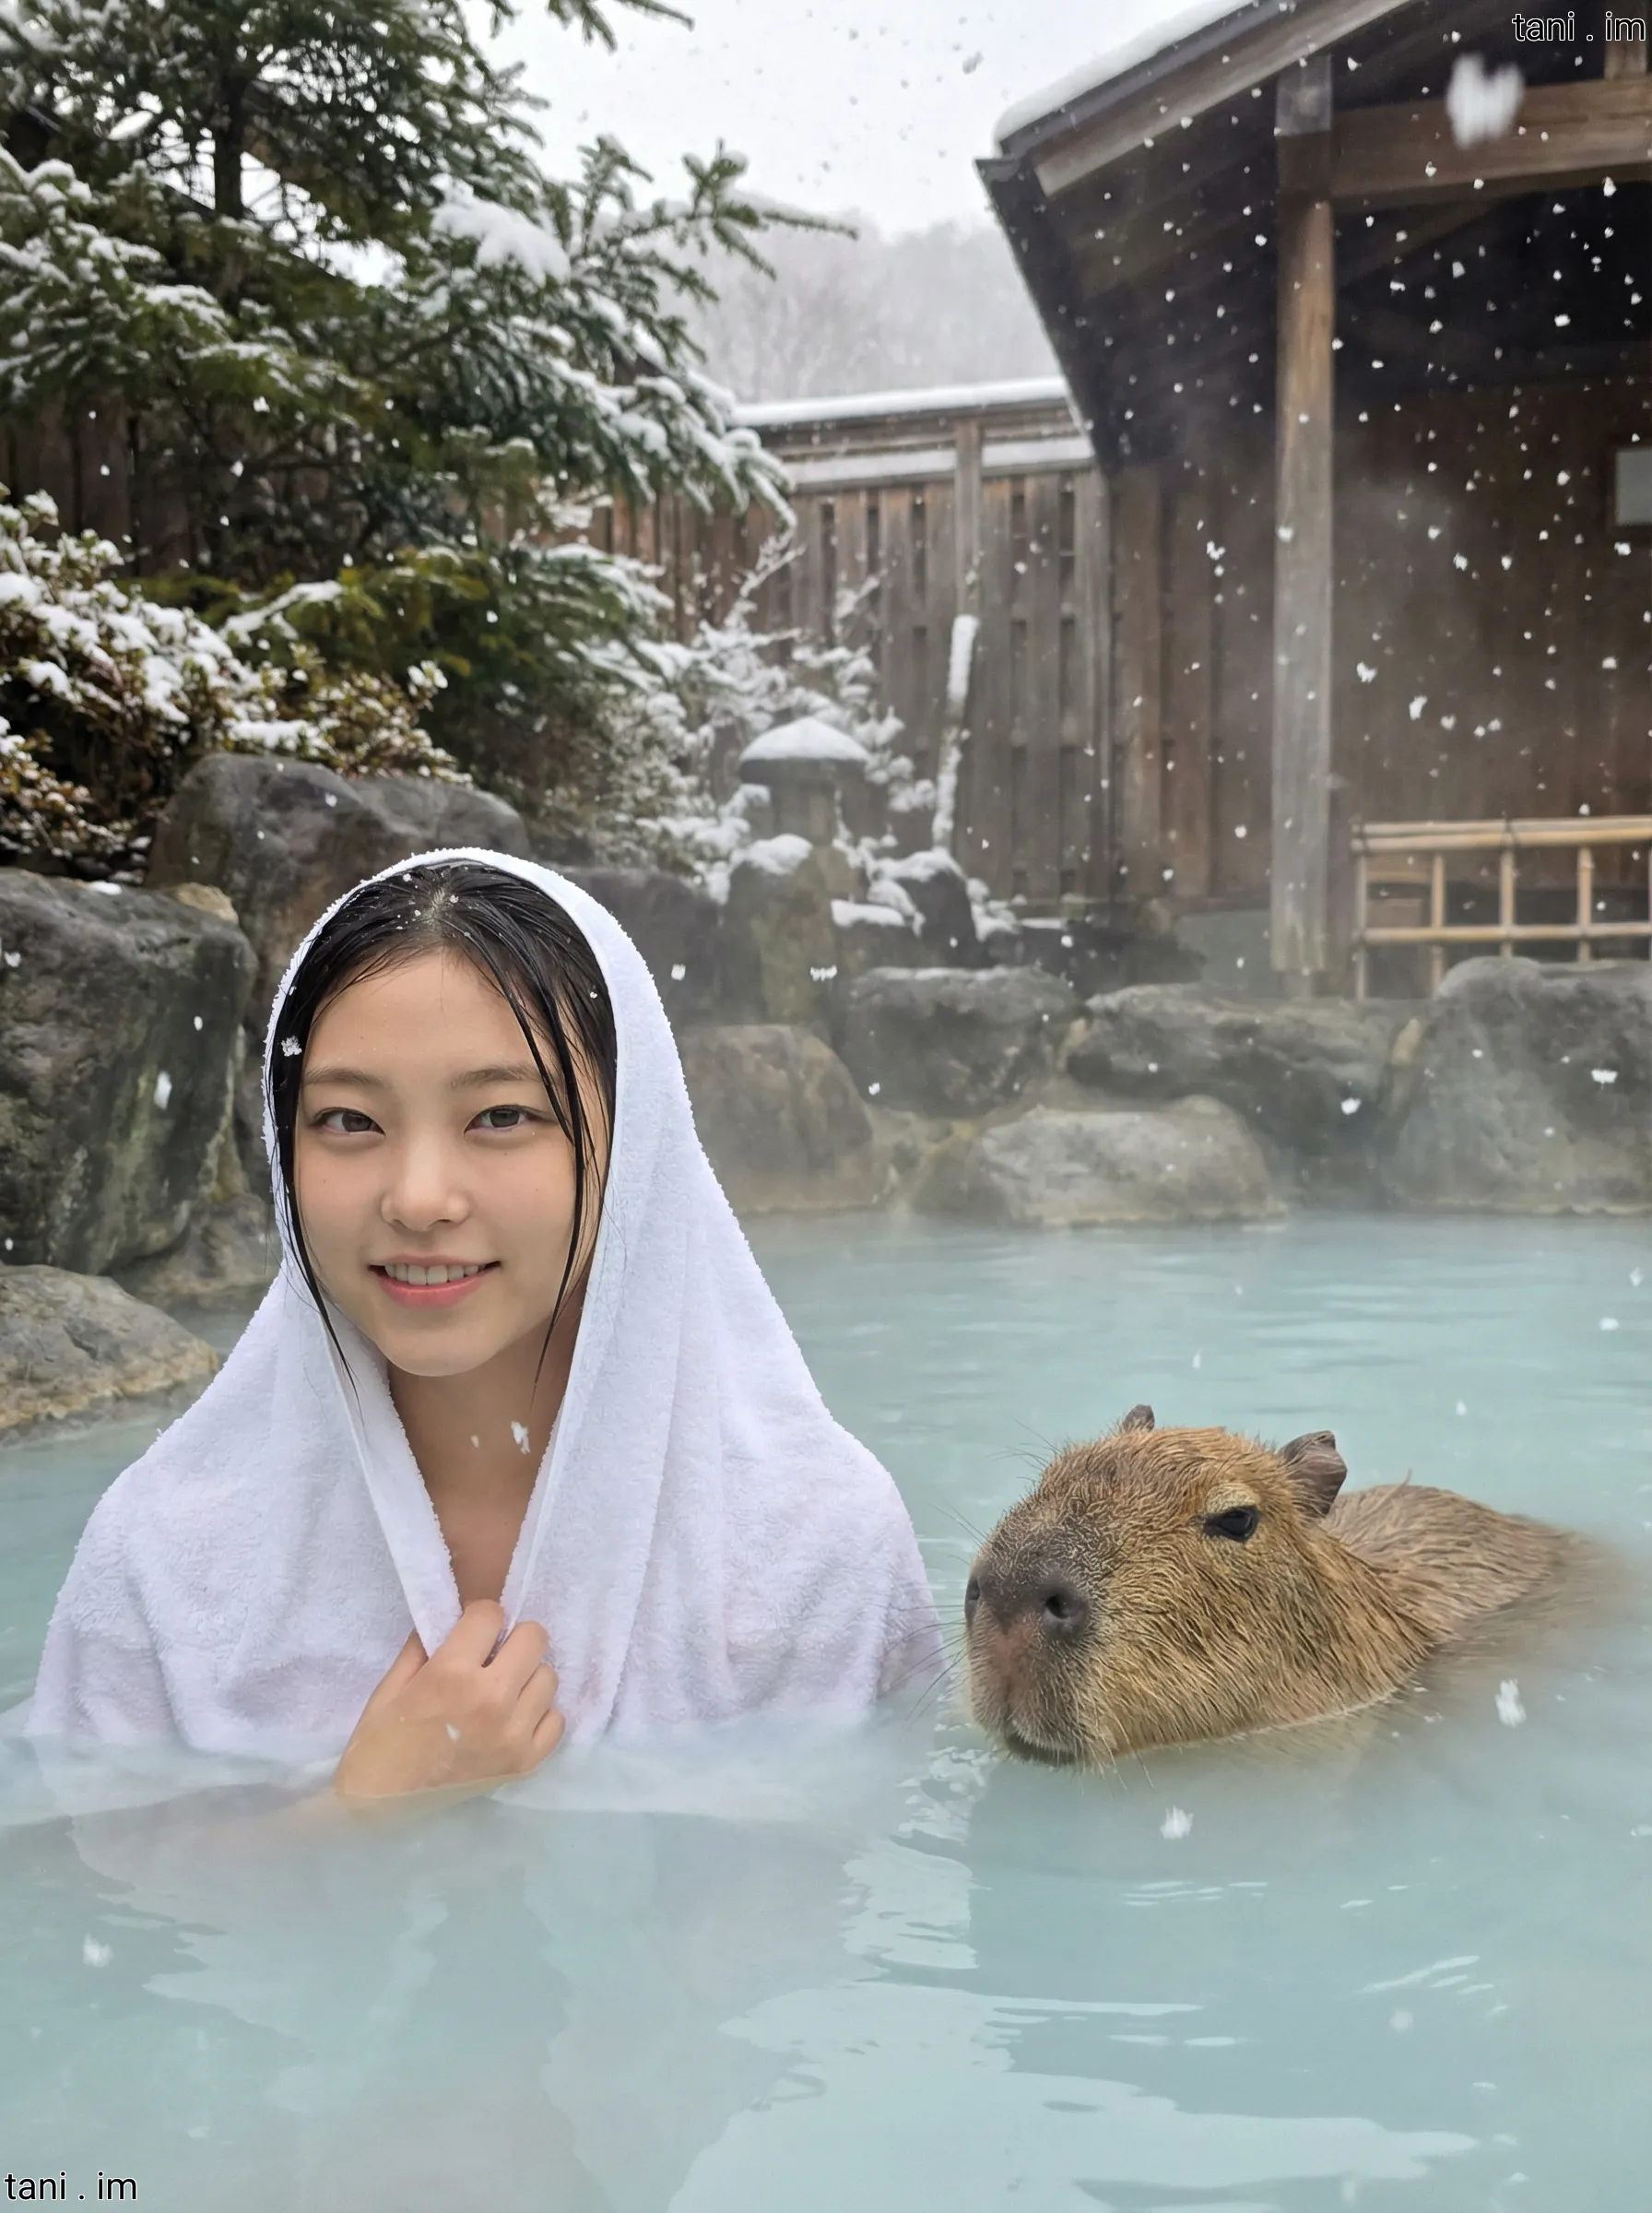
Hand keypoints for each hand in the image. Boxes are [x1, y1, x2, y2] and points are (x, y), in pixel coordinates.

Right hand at [333, 1601, 564, 1801]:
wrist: (381, 1809)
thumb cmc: (380, 1744)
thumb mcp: (391, 1685)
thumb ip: (425, 1645)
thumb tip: (453, 1618)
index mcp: (451, 1674)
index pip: (492, 1614)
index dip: (479, 1619)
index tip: (470, 1633)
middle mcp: (491, 1699)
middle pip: (534, 1638)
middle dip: (511, 1641)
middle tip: (491, 1659)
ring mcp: (513, 1733)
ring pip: (548, 1676)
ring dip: (526, 1678)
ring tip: (501, 1693)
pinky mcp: (525, 1762)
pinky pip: (555, 1719)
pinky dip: (538, 1715)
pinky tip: (512, 1721)